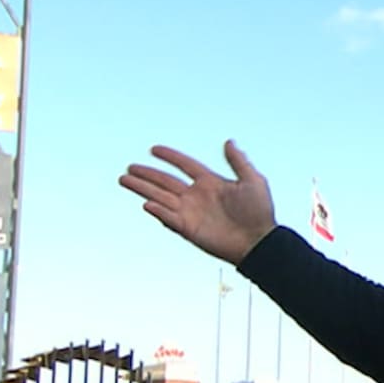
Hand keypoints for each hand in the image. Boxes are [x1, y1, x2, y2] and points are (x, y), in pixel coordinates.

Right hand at [119, 142, 276, 264]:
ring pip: (160, 197)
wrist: (259, 241)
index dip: (170, 156)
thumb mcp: (252, 180)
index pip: (185, 165)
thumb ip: (239, 161)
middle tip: (129, 168)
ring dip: (142, 189)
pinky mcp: (189, 229)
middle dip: (147, 174)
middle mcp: (196, 196)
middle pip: (165, 181)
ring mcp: (191, 212)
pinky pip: (169, 218)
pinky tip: (146, 203)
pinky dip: (157, 211)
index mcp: (210, 182)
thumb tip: (229, 141)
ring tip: (124, 180)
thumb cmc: (259, 212)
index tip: (153, 149)